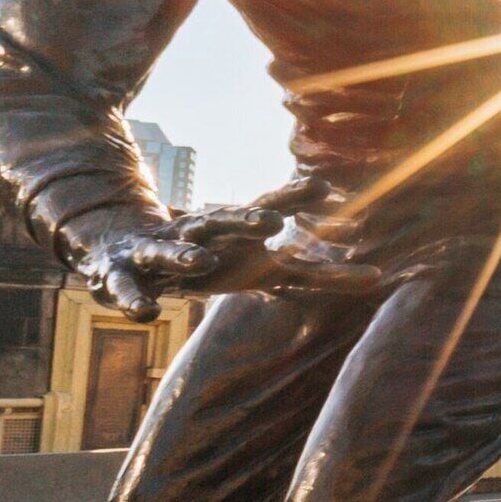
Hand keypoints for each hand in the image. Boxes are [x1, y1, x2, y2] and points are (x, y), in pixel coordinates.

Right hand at [73, 202, 383, 317]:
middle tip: (271, 222)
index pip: (266, 210)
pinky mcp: (122, 273)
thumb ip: (314, 272)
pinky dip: (132, 299)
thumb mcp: (260, 269)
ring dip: (186, 257)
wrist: (121, 246)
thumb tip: (379, 277)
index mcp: (231, 233)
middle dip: (244, 220)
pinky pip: (126, 288)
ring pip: (172, 252)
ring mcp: (158, 251)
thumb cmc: (208, 260)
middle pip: (222, 222)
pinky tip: (145, 315)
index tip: (324, 187)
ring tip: (202, 263)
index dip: (292, 200)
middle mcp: (198, 235)